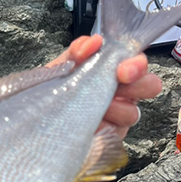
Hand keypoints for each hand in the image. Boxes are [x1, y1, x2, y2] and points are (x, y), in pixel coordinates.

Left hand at [46, 35, 161, 138]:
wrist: (32, 122)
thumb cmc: (48, 94)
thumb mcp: (58, 69)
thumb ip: (76, 53)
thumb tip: (91, 42)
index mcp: (109, 72)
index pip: (136, 62)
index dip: (136, 63)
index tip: (123, 69)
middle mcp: (117, 93)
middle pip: (148, 85)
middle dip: (139, 83)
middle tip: (121, 83)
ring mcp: (115, 117)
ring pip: (133, 112)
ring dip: (117, 109)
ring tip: (98, 108)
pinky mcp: (108, 139)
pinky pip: (117, 134)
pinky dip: (105, 128)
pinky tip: (92, 125)